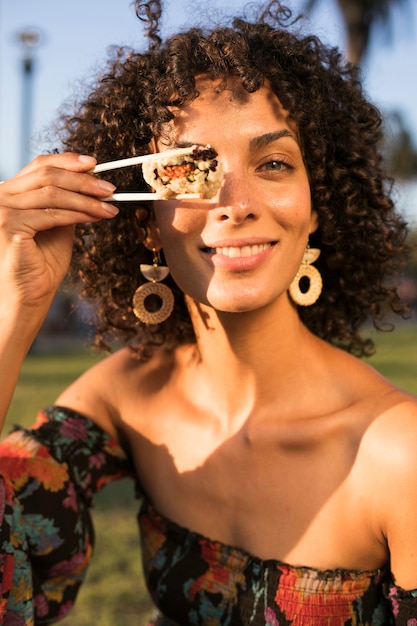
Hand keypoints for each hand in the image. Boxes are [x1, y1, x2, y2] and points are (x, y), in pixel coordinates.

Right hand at [0, 152, 117, 311]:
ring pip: (52, 194)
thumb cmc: (43, 261)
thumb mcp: (58, 223)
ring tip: (108, 207)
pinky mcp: (8, 226)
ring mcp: (1, 209)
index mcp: (10, 191)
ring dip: (86, 200)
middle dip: (83, 181)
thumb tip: (93, 183)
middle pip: (47, 176)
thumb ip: (67, 201)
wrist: (31, 293)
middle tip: (109, 189)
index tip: (95, 164)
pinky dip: (76, 214)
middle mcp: (1, 195)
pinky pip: (51, 214)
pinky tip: (94, 217)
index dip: (68, 161)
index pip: (40, 165)